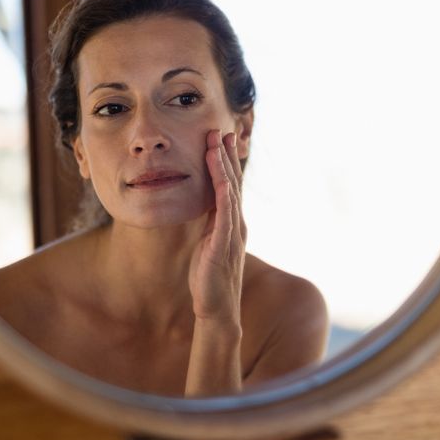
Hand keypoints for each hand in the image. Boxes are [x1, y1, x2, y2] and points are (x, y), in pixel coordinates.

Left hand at [187, 130, 246, 328]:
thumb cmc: (208, 279)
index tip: (221, 140)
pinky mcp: (224, 244)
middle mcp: (236, 224)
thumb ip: (209, 225)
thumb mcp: (207, 244)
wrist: (217, 309)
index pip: (229, 186)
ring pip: (230, 193)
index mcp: (231, 223)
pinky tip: (222, 178)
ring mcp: (232, 233)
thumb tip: (203, 208)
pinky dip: (225, 193)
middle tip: (222, 130)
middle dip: (227, 156)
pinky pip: (225, 214)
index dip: (225, 162)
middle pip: (233, 183)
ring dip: (224, 167)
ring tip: (218, 144)